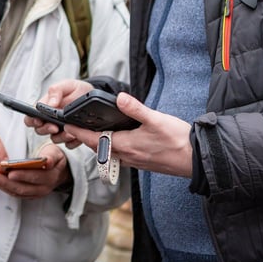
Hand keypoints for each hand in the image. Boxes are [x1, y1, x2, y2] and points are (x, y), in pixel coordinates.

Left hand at [0, 143, 70, 198]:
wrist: (59, 170)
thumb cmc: (53, 158)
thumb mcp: (55, 153)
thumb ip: (51, 157)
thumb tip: (47, 161)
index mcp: (51, 177)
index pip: (36, 177)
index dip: (23, 175)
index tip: (10, 172)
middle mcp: (44, 188)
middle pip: (23, 187)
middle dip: (6, 182)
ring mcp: (36, 193)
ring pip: (17, 192)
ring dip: (2, 185)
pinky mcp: (30, 195)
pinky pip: (16, 193)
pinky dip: (5, 187)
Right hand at [24, 79, 94, 148]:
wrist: (93, 96)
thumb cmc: (78, 90)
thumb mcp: (68, 85)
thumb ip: (56, 91)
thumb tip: (50, 104)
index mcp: (45, 107)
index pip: (31, 117)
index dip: (32, 121)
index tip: (39, 121)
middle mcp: (51, 120)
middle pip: (39, 130)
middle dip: (46, 129)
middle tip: (55, 127)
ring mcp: (61, 129)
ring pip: (54, 139)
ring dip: (61, 137)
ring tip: (71, 132)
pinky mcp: (72, 136)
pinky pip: (68, 144)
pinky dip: (73, 142)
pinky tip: (78, 136)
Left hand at [63, 92, 193, 176]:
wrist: (196, 160)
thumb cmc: (177, 140)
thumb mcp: (156, 119)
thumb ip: (136, 108)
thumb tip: (120, 98)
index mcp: (126, 145)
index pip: (94, 139)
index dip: (78, 132)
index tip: (66, 126)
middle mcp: (127, 157)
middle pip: (98, 147)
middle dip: (84, 139)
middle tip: (74, 129)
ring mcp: (134, 162)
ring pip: (108, 153)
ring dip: (97, 144)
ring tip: (90, 133)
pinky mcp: (142, 163)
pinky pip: (119, 157)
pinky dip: (110, 149)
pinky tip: (116, 142)